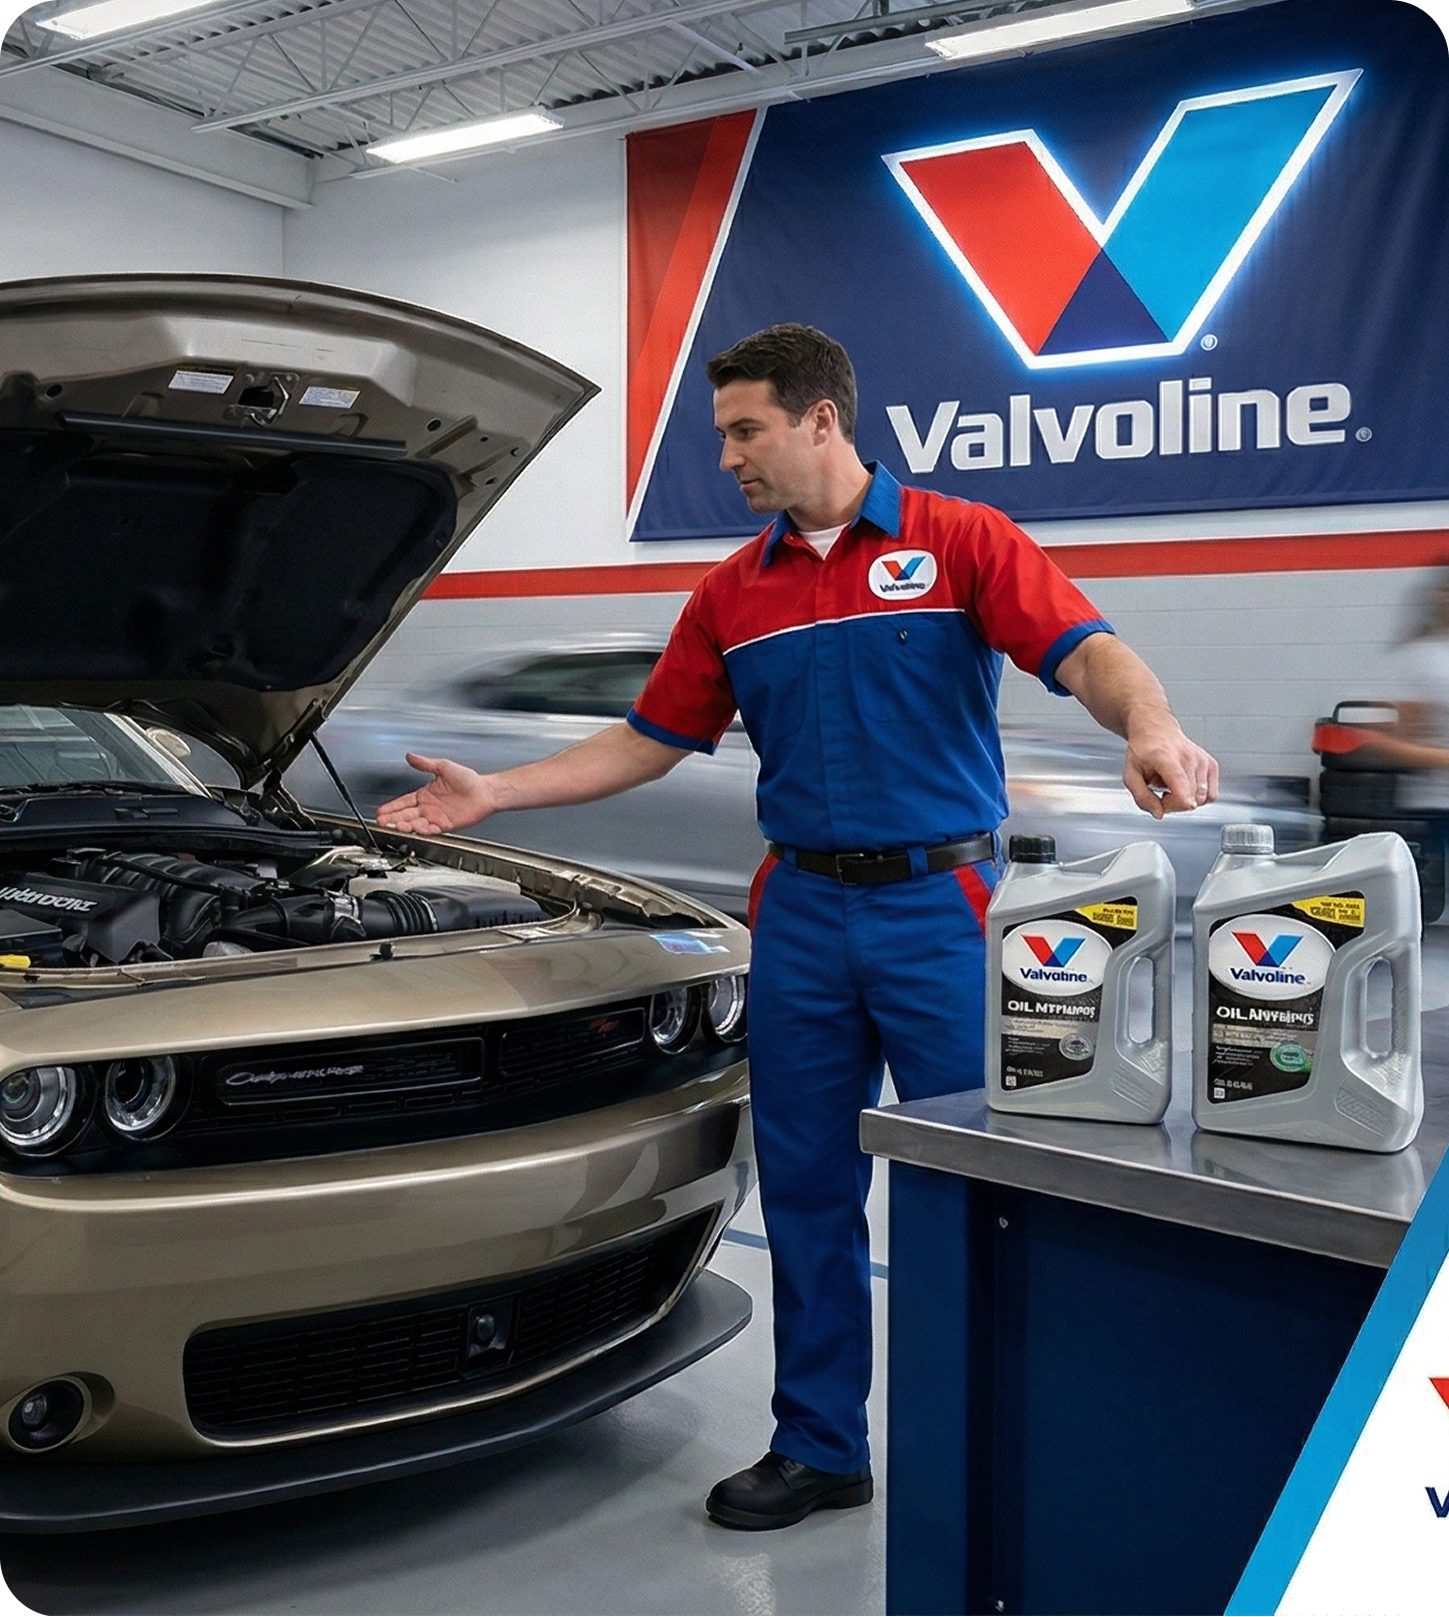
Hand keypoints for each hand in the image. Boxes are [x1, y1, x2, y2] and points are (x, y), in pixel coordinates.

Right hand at [376, 754, 495, 834]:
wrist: (485, 791)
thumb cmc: (469, 779)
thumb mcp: (443, 767)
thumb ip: (425, 764)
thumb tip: (410, 756)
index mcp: (425, 795)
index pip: (403, 802)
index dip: (391, 807)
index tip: (380, 811)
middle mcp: (428, 808)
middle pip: (406, 815)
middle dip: (393, 819)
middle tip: (382, 822)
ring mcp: (436, 818)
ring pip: (416, 824)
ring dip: (405, 825)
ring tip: (396, 825)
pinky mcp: (446, 826)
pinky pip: (431, 830)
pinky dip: (423, 830)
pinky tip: (416, 828)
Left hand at [1123, 715, 1219, 819]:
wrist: (1156, 730)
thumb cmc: (1143, 751)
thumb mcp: (1131, 775)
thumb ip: (1142, 797)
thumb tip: (1159, 814)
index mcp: (1165, 757)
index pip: (1179, 779)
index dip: (1185, 796)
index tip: (1188, 805)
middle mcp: (1187, 757)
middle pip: (1190, 797)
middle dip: (1174, 805)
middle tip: (1162, 794)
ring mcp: (1202, 760)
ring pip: (1202, 799)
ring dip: (1186, 801)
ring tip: (1173, 788)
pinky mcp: (1211, 765)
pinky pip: (1211, 795)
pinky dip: (1199, 797)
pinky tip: (1185, 787)